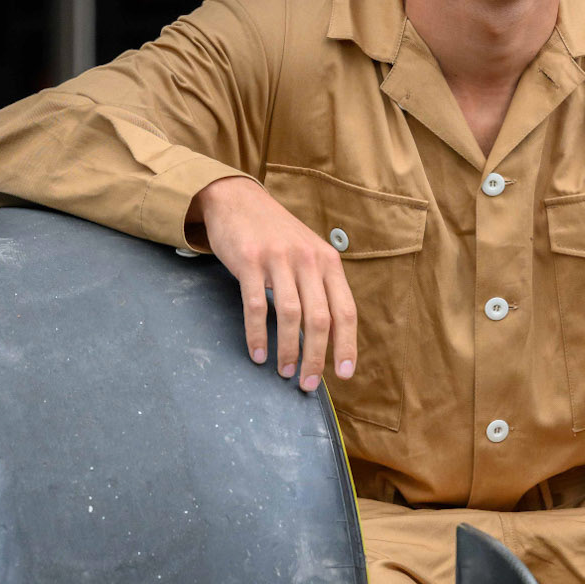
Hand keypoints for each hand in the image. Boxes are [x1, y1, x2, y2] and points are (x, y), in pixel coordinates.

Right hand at [190, 176, 356, 391]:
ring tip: (284, 372)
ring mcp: (278, 259)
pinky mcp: (249, 261)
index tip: (344, 374)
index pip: (345, 310)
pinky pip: (255, 306)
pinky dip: (257, 335)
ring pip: (290, 315)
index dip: (347, 345)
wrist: (237, 200)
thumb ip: (320, 287)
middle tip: (308, 384)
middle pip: (320, 319)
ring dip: (289, 350)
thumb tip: (329, 335)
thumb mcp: (307, 253)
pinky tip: (258, 354)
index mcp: (328, 262)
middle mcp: (308, 260)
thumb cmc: (276, 234)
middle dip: (316, 357)